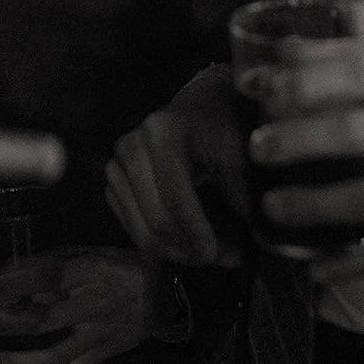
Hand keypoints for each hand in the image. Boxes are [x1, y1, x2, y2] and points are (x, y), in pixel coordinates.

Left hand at [0, 246, 152, 363]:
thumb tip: (7, 273)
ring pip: (54, 357)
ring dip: (17, 363)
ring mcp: (98, 335)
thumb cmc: (119, 266)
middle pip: (44, 319)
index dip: (10, 285)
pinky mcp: (101, 357)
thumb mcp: (88, 253)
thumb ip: (52, 263)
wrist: (164, 294)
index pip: (44, 278)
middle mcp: (93, 304)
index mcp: (89, 271)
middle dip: (5, 324)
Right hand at [105, 65, 250, 267]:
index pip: (175, 201)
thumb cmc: (221, 126)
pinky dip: (163, 245)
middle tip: (230, 257)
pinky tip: (191, 240)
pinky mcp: (113, 183)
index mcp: (161, 133)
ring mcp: (116, 165)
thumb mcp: (238, 148)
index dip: (201, 236)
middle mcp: (130, 147)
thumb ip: (241, 187)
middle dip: (194, 250)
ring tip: (215, 252)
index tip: (233, 256)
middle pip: (157, 222)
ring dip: (181, 253)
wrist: (199, 106)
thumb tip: (250, 234)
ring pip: (143, 233)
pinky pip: (133, 230)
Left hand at [250, 55, 363, 283]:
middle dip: (298, 140)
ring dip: (314, 204)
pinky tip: (316, 271)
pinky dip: (352, 264)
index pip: (357, 72)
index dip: (303, 75)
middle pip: (354, 131)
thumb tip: (288, 48)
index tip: (258, 84)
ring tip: (272, 207)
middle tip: (257, 147)